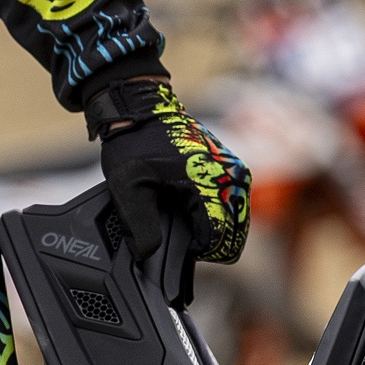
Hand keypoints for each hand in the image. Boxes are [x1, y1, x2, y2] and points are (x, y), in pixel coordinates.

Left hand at [94, 81, 249, 268]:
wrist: (142, 110)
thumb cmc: (135, 145)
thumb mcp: (128, 188)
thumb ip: (139, 226)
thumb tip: (147, 255)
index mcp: (213, 184)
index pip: (221, 241)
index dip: (195, 250)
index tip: (174, 238)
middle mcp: (234, 178)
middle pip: (233, 236)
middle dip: (207, 241)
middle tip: (177, 228)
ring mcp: (236, 173)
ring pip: (235, 223)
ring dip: (213, 228)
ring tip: (182, 215)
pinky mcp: (233, 169)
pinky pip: (233, 206)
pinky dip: (216, 214)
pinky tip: (189, 204)